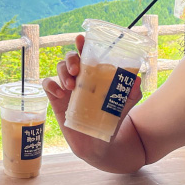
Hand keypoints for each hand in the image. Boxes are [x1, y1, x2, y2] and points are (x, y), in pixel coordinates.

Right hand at [42, 35, 141, 162]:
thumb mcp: (123, 107)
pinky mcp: (56, 99)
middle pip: (70, 58)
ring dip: (63, 72)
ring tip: (71, 86)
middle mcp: (80, 78)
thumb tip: (136, 81)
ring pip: (59, 68)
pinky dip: (51, 85)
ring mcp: (67, 87)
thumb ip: (131, 94)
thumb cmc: (109, 121)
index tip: (82, 39)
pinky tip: (60, 94)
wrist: (97, 144)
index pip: (87, 54)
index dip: (83, 44)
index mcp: (94, 75)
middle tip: (77, 70)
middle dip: (71, 59)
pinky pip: (47, 85)